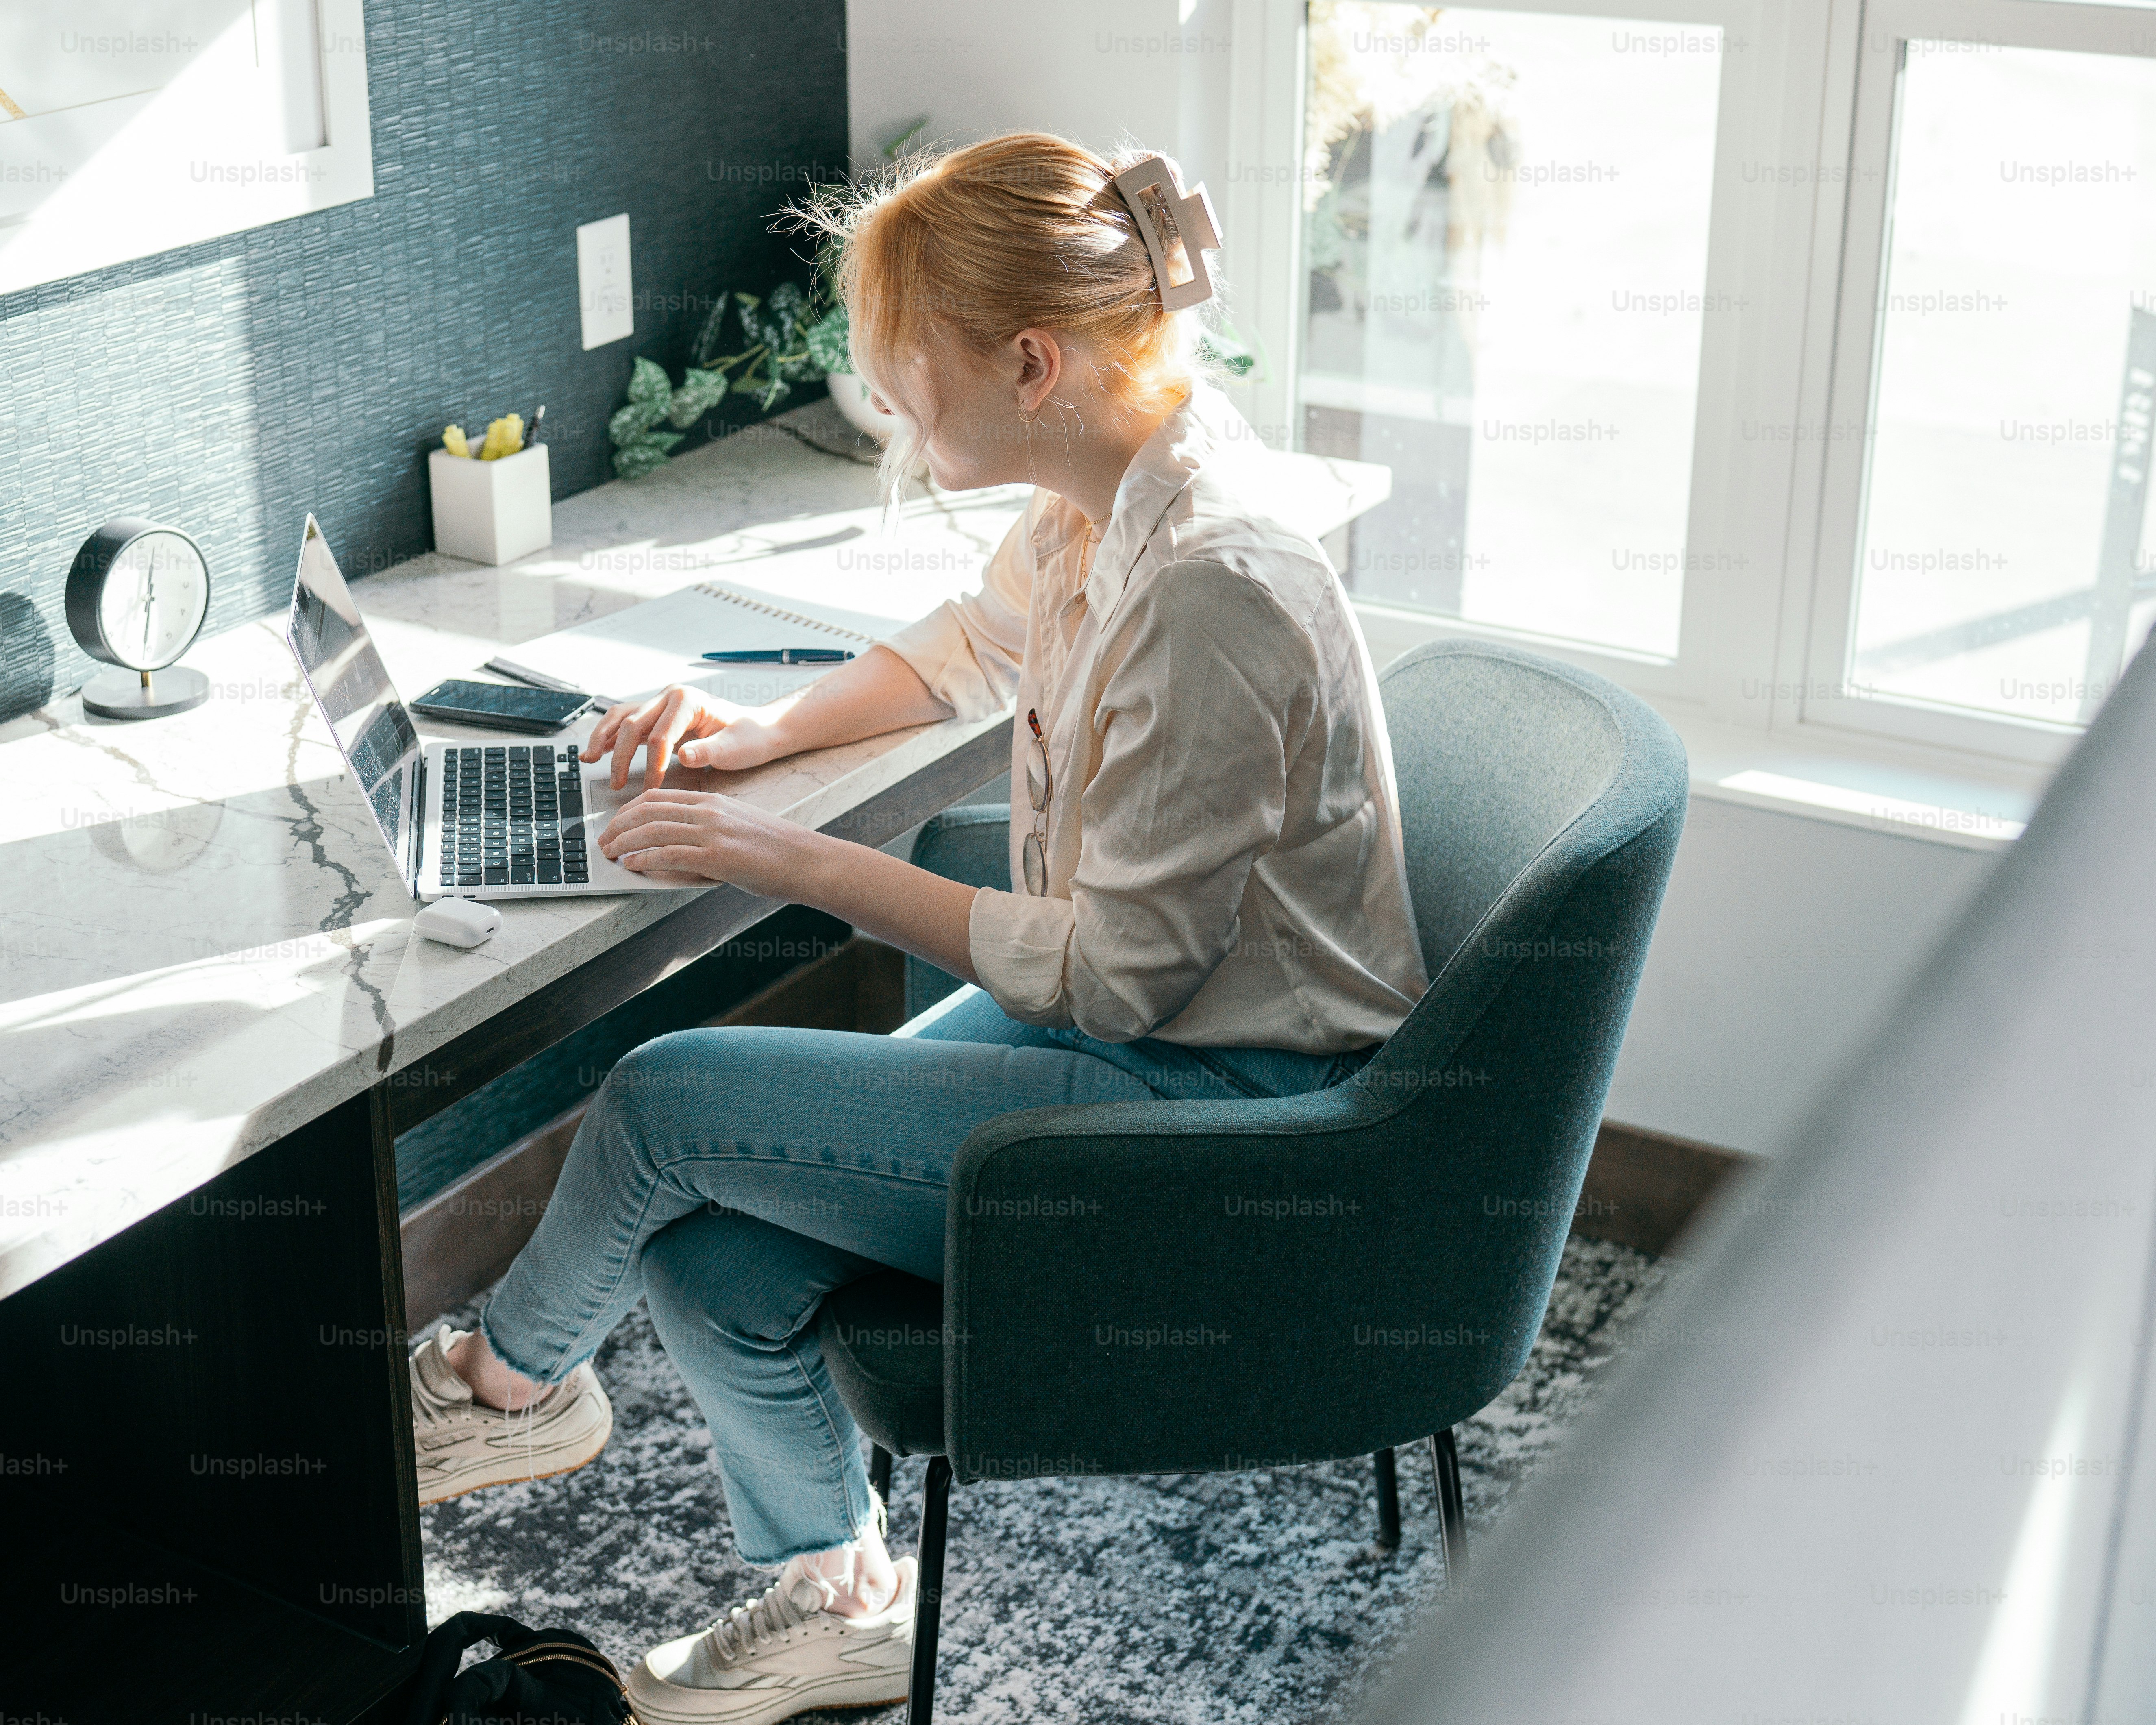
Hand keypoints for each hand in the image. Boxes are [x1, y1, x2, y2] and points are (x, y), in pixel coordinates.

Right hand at [580, 685, 786, 790]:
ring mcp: (661, 704)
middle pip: (633, 723)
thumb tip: (682, 756)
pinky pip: (625, 722)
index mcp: (688, 700)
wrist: (757, 729)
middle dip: (620, 755)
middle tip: (616, 784)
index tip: (652, 787)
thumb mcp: (735, 748)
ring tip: (588, 759)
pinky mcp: (656, 715)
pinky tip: (595, 752)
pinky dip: (608, 735)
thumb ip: (709, 751)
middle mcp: (670, 697)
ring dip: (603, 738)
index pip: (660, 734)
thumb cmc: (748, 738)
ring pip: (621, 717)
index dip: (653, 763)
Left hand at [597, 787, 817, 896]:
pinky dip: (644, 859)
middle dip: (618, 826)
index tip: (615, 824)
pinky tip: (632, 865)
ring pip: (653, 830)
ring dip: (624, 843)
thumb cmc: (776, 849)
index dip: (628, 811)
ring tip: (610, 854)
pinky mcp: (716, 857)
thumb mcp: (737, 827)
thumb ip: (707, 830)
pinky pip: (669, 854)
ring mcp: (712, 833)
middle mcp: (708, 811)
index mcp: (712, 801)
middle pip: (647, 810)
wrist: (807, 860)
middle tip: (603, 841)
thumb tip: (677, 847)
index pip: (657, 798)